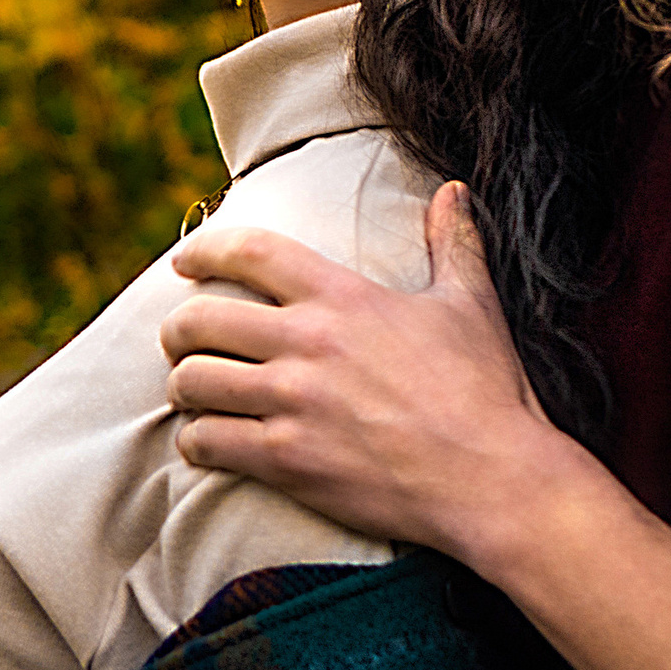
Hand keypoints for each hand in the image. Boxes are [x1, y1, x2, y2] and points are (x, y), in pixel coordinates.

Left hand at [158, 182, 575, 558]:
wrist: (492, 479)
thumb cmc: (485, 391)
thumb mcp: (471, 304)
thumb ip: (453, 242)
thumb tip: (453, 190)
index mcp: (342, 297)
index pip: (250, 252)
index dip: (205, 249)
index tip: (185, 261)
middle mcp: (307, 342)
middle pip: (199, 319)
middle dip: (177, 328)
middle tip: (180, 340)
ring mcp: (292, 403)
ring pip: (193, 382)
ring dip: (182, 385)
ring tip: (192, 392)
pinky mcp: (287, 459)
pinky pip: (206, 442)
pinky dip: (196, 440)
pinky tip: (206, 441)